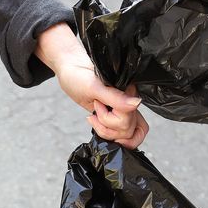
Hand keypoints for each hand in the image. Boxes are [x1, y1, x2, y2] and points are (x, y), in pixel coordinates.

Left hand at [35, 23, 148, 148]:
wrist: (70, 73)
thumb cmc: (79, 75)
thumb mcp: (94, 87)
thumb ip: (115, 97)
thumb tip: (136, 104)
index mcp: (129, 91)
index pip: (131, 117)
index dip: (111, 117)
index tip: (97, 104)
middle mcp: (129, 102)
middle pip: (129, 129)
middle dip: (107, 125)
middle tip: (95, 109)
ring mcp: (124, 111)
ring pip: (126, 134)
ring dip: (106, 130)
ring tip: (94, 116)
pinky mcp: (116, 117)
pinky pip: (120, 134)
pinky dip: (107, 133)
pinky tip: (96, 121)